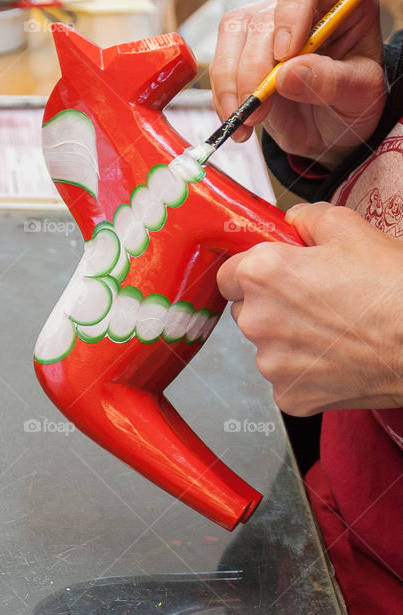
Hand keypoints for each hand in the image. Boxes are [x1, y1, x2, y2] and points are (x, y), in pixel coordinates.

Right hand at [210, 0, 385, 167]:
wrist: (334, 127)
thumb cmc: (354, 101)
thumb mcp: (360, 94)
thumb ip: (332, 80)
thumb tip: (287, 74)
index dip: (291, 7)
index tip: (285, 53)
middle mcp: (299, 4)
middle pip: (262, 16)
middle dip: (254, 67)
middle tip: (259, 107)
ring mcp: (267, 26)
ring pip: (233, 34)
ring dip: (231, 83)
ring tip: (246, 120)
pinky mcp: (243, 52)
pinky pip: (220, 65)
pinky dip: (223, 98)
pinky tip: (238, 122)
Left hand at [217, 202, 402, 414]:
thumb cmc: (392, 288)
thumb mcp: (351, 229)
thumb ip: (308, 219)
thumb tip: (293, 221)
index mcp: (263, 275)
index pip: (228, 275)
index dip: (252, 272)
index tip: (272, 275)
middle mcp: (257, 322)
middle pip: (246, 312)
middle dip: (271, 305)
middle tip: (314, 301)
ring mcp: (271, 365)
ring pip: (266, 347)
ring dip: (288, 339)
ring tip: (332, 330)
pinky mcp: (289, 395)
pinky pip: (286, 378)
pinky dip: (305, 370)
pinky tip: (335, 356)